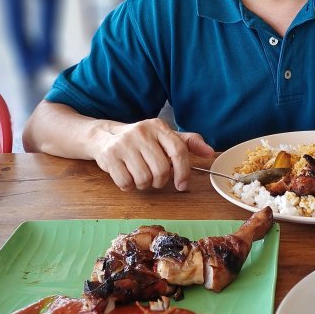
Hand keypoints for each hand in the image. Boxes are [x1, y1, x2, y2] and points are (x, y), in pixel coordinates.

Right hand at [94, 118, 214, 191]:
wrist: (104, 136)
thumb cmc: (140, 141)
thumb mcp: (163, 137)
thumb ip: (188, 143)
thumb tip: (210, 153)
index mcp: (158, 127)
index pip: (178, 150)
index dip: (183, 171)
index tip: (182, 185)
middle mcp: (141, 132)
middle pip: (161, 170)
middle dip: (160, 181)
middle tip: (154, 178)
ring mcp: (124, 144)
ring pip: (144, 179)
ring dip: (144, 184)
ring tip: (139, 175)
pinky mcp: (109, 156)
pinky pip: (126, 182)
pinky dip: (129, 186)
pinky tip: (126, 176)